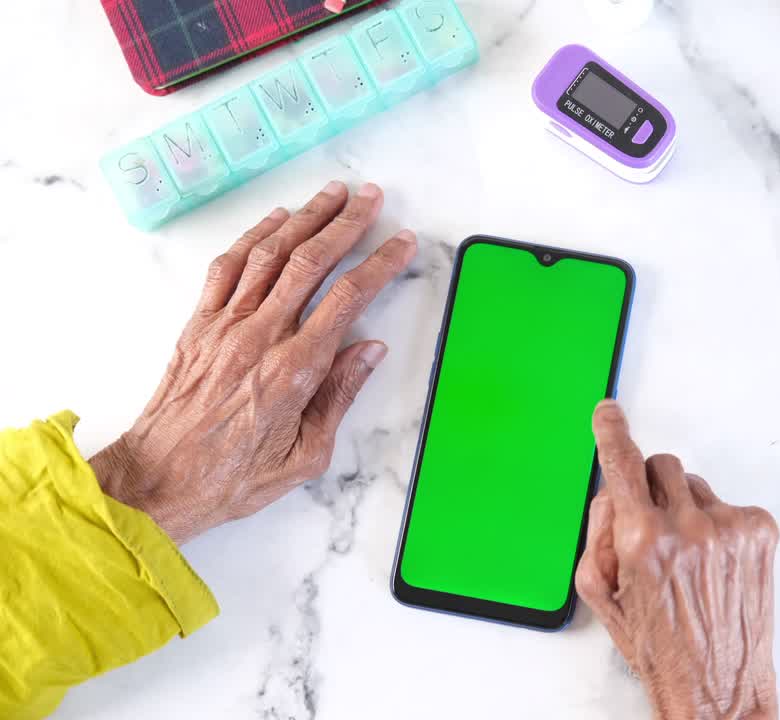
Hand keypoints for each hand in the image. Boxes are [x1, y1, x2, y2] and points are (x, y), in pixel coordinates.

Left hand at [89, 181, 415, 544]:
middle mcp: (261, 336)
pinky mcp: (200, 325)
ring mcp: (226, 325)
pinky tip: (276, 220)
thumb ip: (340, 396)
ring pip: (271, 255)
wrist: (160, 479)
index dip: (380, 263)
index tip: (401, 242)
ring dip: (305, 218)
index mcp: (295, 369)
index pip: (349, 298)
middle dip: (346, 223)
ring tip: (332, 194)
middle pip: (312, 262)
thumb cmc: (234, 475)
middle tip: (371, 198)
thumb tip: (371, 350)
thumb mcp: (307, 454)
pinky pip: (228, 268)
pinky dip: (254, 238)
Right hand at [576, 401, 779, 719]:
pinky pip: (727, 505)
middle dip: (649, 489)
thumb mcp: (602, 595)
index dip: (611, 434)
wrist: (718, 687)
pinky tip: (713, 564)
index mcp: (643, 541)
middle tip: (650, 525)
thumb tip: (612, 492)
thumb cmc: (662, 649)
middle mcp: (688, 528)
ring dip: (685, 509)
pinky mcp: (759, 531)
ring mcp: (729, 528)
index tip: (608, 414)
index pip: (622, 466)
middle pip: (660, 465)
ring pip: (694, 485)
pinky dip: (717, 526)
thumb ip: (598, 534)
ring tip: (687, 559)